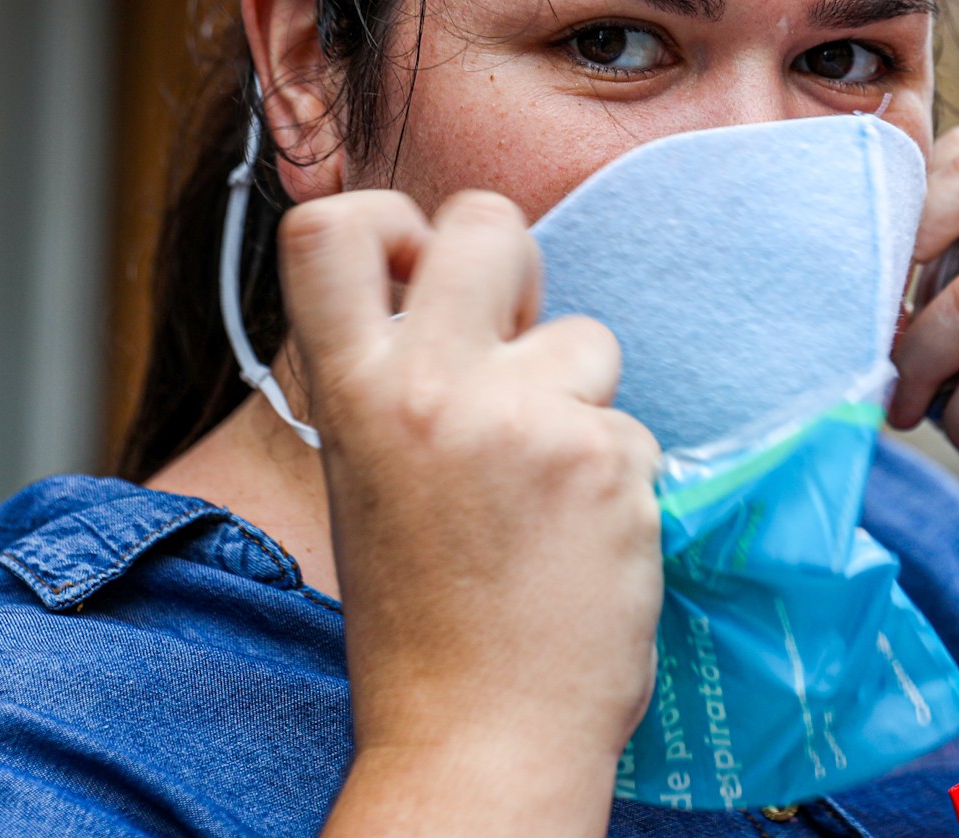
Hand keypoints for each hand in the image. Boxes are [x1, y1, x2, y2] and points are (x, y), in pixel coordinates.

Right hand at [279, 189, 661, 835]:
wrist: (478, 739)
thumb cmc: (425, 618)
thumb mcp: (374, 475)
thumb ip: (403, 379)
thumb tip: (455, 293)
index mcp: (351, 394)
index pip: (325, 229)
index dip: (387, 220)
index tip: (420, 267)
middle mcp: (427, 388)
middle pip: (491, 222)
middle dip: (520, 264)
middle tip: (517, 345)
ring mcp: (521, 419)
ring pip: (588, 337)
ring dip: (583, 403)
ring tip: (544, 495)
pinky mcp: (603, 461)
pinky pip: (634, 427)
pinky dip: (620, 479)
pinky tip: (581, 545)